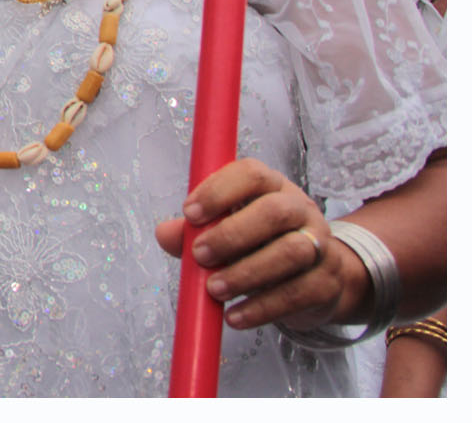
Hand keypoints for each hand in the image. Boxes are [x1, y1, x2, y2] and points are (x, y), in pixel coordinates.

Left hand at [154, 157, 350, 330]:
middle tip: (199, 256)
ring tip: (214, 289)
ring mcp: (319, 245)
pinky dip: (261, 308)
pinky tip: (234, 316)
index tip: (189, 213)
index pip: (251, 174)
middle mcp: (300, 209)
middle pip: (274, 212)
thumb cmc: (261, 243)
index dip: (219, 191)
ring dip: (246, 273)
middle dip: (232, 234)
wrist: (317, 275)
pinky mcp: (326, 283)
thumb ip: (192, 231)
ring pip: (291, 253)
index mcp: (272, 187)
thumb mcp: (224, 229)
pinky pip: (297, 294)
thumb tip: (164, 234)